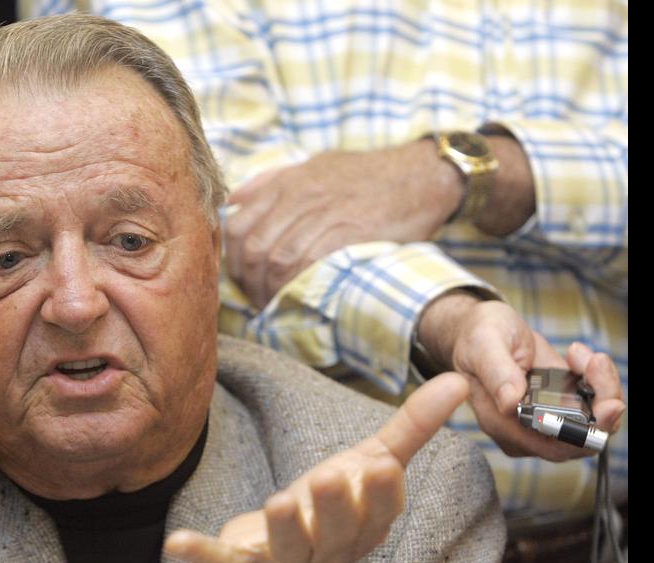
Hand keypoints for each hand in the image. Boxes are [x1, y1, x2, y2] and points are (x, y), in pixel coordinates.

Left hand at [164, 373, 468, 562]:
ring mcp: (285, 560)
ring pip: (286, 546)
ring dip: (282, 527)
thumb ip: (413, 427)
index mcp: (363, 523)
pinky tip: (176, 544)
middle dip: (333, 507)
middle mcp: (329, 546)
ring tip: (278, 503)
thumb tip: (460, 381)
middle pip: (336, 530)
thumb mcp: (371, 465)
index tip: (382, 466)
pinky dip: (201, 554)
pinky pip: (222, 562)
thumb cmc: (336, 510)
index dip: (380, 494)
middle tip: (328, 478)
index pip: (378, 511)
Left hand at [224, 142, 460, 307]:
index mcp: (286, 181)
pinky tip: (297, 299)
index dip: (232, 257)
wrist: (421, 175)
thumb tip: (236, 202)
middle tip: (255, 299)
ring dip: (270, 289)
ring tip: (274, 305)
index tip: (240, 277)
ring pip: (277, 258)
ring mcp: (322, 213)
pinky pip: (308, 264)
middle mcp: (298, 195)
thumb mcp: (315, 166)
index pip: (237, 223)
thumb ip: (273, 183)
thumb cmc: (367, 174)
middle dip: (248, 280)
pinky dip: (296, 286)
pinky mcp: (347, 232)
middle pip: (253, 246)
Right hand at [418, 294, 624, 460]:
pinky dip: (598, 380)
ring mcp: (545, 419)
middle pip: (580, 440)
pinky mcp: (560, 404)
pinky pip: (593, 406)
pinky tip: (579, 356)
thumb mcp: (483, 345)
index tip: (606, 403)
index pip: (552, 446)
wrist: (484, 328)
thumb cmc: (477, 337)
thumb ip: (496, 372)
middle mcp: (525, 430)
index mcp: (501, 424)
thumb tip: (510, 403)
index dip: (583, 433)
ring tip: (584, 355)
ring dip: (602, 388)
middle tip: (598, 366)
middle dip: (602, 407)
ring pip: (593, 424)